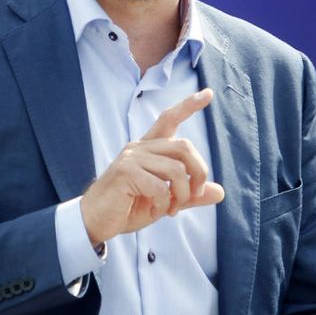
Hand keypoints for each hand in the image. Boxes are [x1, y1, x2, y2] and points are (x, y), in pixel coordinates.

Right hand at [79, 89, 225, 245]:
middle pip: (184, 147)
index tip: (208, 93)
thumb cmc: (128, 208)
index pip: (168, 119)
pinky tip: (157, 211)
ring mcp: (131, 158)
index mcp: (148, 149)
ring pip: (176, 169)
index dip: (188, 106)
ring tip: (172, 209)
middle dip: (199, 172)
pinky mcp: (125, 172)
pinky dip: (164, 204)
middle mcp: (139, 148)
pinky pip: (160, 187)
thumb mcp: (165, 202)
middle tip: (194, 195)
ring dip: (182, 194)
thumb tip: (220, 192)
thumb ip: (189, 195)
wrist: (96, 221)